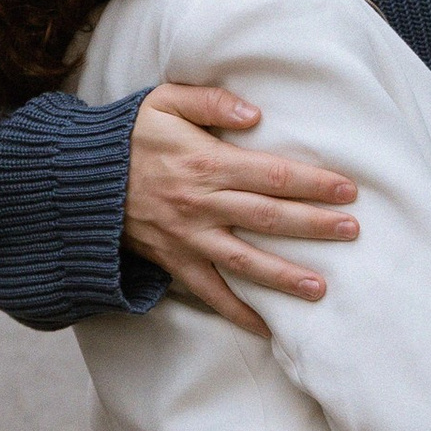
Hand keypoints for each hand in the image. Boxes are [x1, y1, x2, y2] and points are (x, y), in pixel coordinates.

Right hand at [123, 83, 358, 336]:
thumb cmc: (126, 136)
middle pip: (270, 217)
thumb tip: (255, 112)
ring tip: (320, 289)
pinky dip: (237, 313)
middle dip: (315, 226)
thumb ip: (210, 102)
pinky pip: (210, 293)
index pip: (274, 175)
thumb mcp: (162, 101)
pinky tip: (266, 328)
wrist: (78, 180)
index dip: (314, 183)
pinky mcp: (174, 262)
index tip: (347, 189)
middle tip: (352, 232)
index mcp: (207, 163)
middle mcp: (203, 204)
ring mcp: (189, 238)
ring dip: (285, 277)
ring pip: (245, 261)